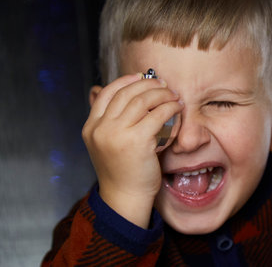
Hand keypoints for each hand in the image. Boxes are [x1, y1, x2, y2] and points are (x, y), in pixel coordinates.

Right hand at [82, 74, 182, 227]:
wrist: (125, 198)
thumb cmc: (122, 171)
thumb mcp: (106, 143)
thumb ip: (109, 120)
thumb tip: (105, 93)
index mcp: (91, 127)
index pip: (107, 92)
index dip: (126, 80)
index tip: (142, 76)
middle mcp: (100, 128)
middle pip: (126, 93)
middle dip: (148, 84)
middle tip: (164, 84)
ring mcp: (116, 134)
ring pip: (143, 100)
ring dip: (162, 94)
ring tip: (173, 95)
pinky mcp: (137, 140)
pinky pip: (158, 115)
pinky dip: (171, 108)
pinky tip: (177, 109)